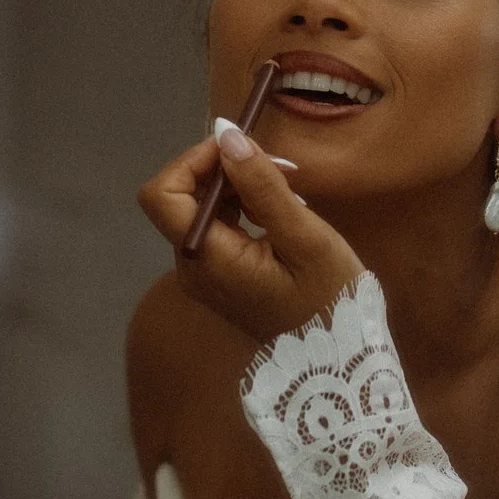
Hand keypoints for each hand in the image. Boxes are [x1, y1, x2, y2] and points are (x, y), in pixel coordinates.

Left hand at [138, 122, 365, 343]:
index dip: (192, 161)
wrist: (337, 362)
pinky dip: (240, 208)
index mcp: (208, 260)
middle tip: (278, 166)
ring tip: (288, 187)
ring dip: (235, 187)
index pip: (162, 195)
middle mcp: (192, 268)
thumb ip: (263, 186)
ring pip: (197, 210)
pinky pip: (215, 228)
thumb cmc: (330, 302)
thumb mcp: (305, 238)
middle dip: (221, 170)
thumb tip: (226, 135)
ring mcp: (201, 275)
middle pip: (178, 198)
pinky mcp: (217, 277)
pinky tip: (278, 210)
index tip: (239, 150)